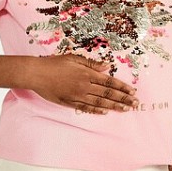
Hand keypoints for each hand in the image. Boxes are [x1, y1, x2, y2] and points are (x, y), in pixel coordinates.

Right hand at [24, 54, 138, 114]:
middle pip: (108, 93)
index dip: (122, 87)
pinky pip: (86, 108)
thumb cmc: (54, 63)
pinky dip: (96, 110)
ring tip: (125, 109)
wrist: (36, 73)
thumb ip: (91, 63)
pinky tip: (105, 112)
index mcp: (87, 73)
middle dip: (123, 98)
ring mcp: (77, 95)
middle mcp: (84, 86)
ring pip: (99, 102)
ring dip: (114, 106)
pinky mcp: (69, 102)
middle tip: (135, 103)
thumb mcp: (73, 58)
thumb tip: (107, 66)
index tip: (133, 91)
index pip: (109, 82)